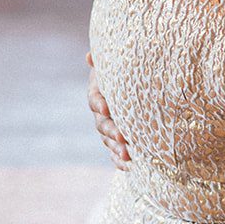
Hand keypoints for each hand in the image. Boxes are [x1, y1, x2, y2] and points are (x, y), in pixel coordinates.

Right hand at [86, 52, 129, 168]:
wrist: (134, 88)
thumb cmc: (125, 72)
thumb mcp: (118, 64)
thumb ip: (106, 60)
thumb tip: (89, 56)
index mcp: (98, 93)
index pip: (94, 99)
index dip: (99, 104)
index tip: (106, 108)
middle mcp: (101, 113)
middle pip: (102, 124)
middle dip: (111, 131)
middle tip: (122, 137)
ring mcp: (108, 129)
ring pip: (108, 141)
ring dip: (117, 150)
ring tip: (129, 156)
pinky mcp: (117, 142)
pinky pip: (115, 154)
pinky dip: (120, 161)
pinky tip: (130, 167)